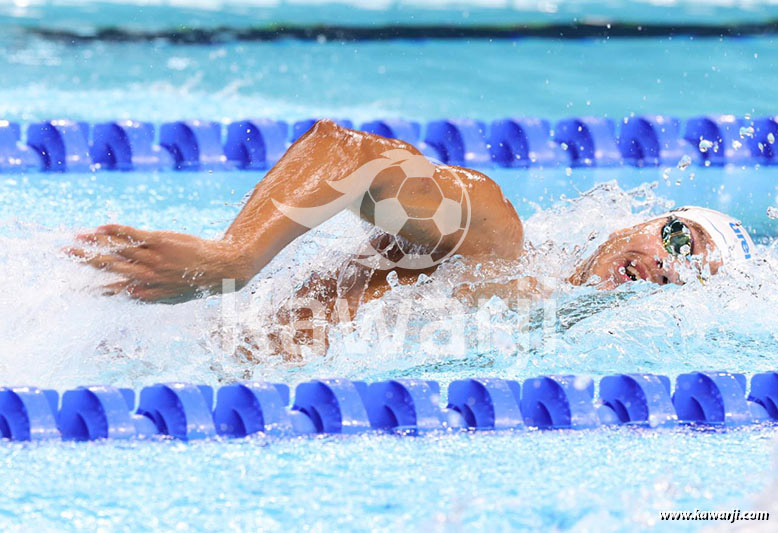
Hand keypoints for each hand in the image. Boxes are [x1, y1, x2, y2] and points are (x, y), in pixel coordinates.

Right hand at [66, 224, 244, 302]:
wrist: (222, 269)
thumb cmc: (198, 282)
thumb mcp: (173, 297)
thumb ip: (151, 296)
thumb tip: (132, 296)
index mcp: (147, 292)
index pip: (112, 289)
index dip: (91, 286)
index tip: (72, 286)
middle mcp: (145, 276)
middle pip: (107, 267)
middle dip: (83, 260)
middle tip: (62, 253)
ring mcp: (151, 258)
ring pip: (116, 249)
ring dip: (93, 242)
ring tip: (74, 237)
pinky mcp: (159, 241)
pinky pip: (132, 234)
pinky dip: (114, 230)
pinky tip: (100, 226)